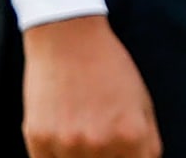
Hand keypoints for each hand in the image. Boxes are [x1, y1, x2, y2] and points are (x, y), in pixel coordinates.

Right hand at [19, 16, 159, 157]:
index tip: (124, 153)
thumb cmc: (109, 68)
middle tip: (101, 141)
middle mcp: (101, 145)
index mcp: (132, 135)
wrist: (68, 40)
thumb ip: (146, 142)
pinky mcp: (38, 142)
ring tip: (81, 134)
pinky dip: (57, 157)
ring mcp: (67, 146)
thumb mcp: (142, 103)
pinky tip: (62, 138)